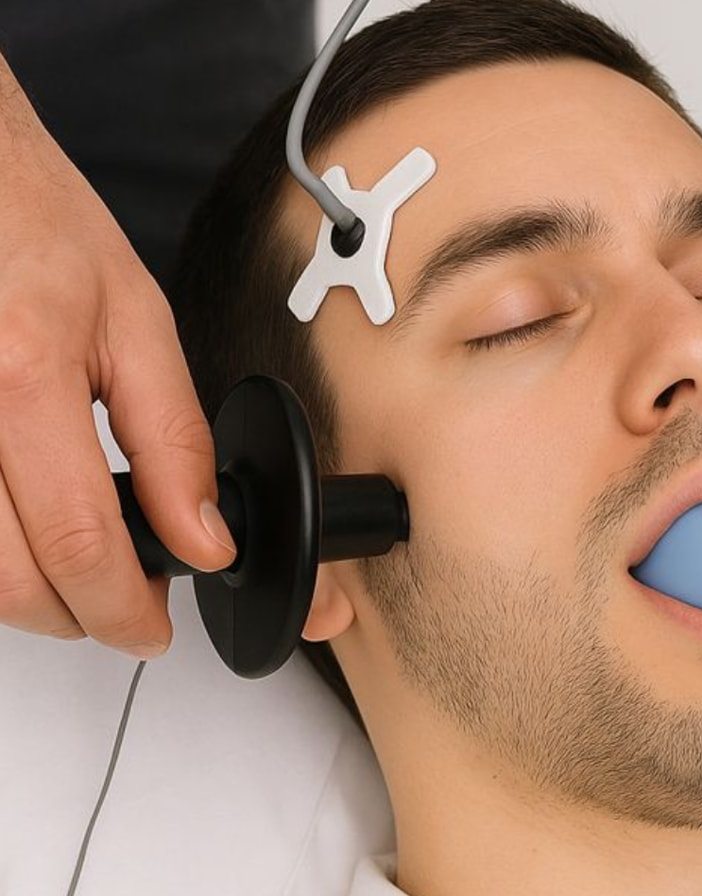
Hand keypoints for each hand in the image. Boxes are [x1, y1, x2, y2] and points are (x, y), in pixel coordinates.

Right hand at [0, 58, 235, 658]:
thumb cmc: (36, 226)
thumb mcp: (137, 320)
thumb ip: (174, 438)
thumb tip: (205, 536)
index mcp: (24, 374)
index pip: (76, 538)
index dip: (122, 608)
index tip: (152, 628)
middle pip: (6, 579)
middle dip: (77, 616)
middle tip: (126, 605)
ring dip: (29, 594)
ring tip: (82, 566)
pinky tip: (27, 528)